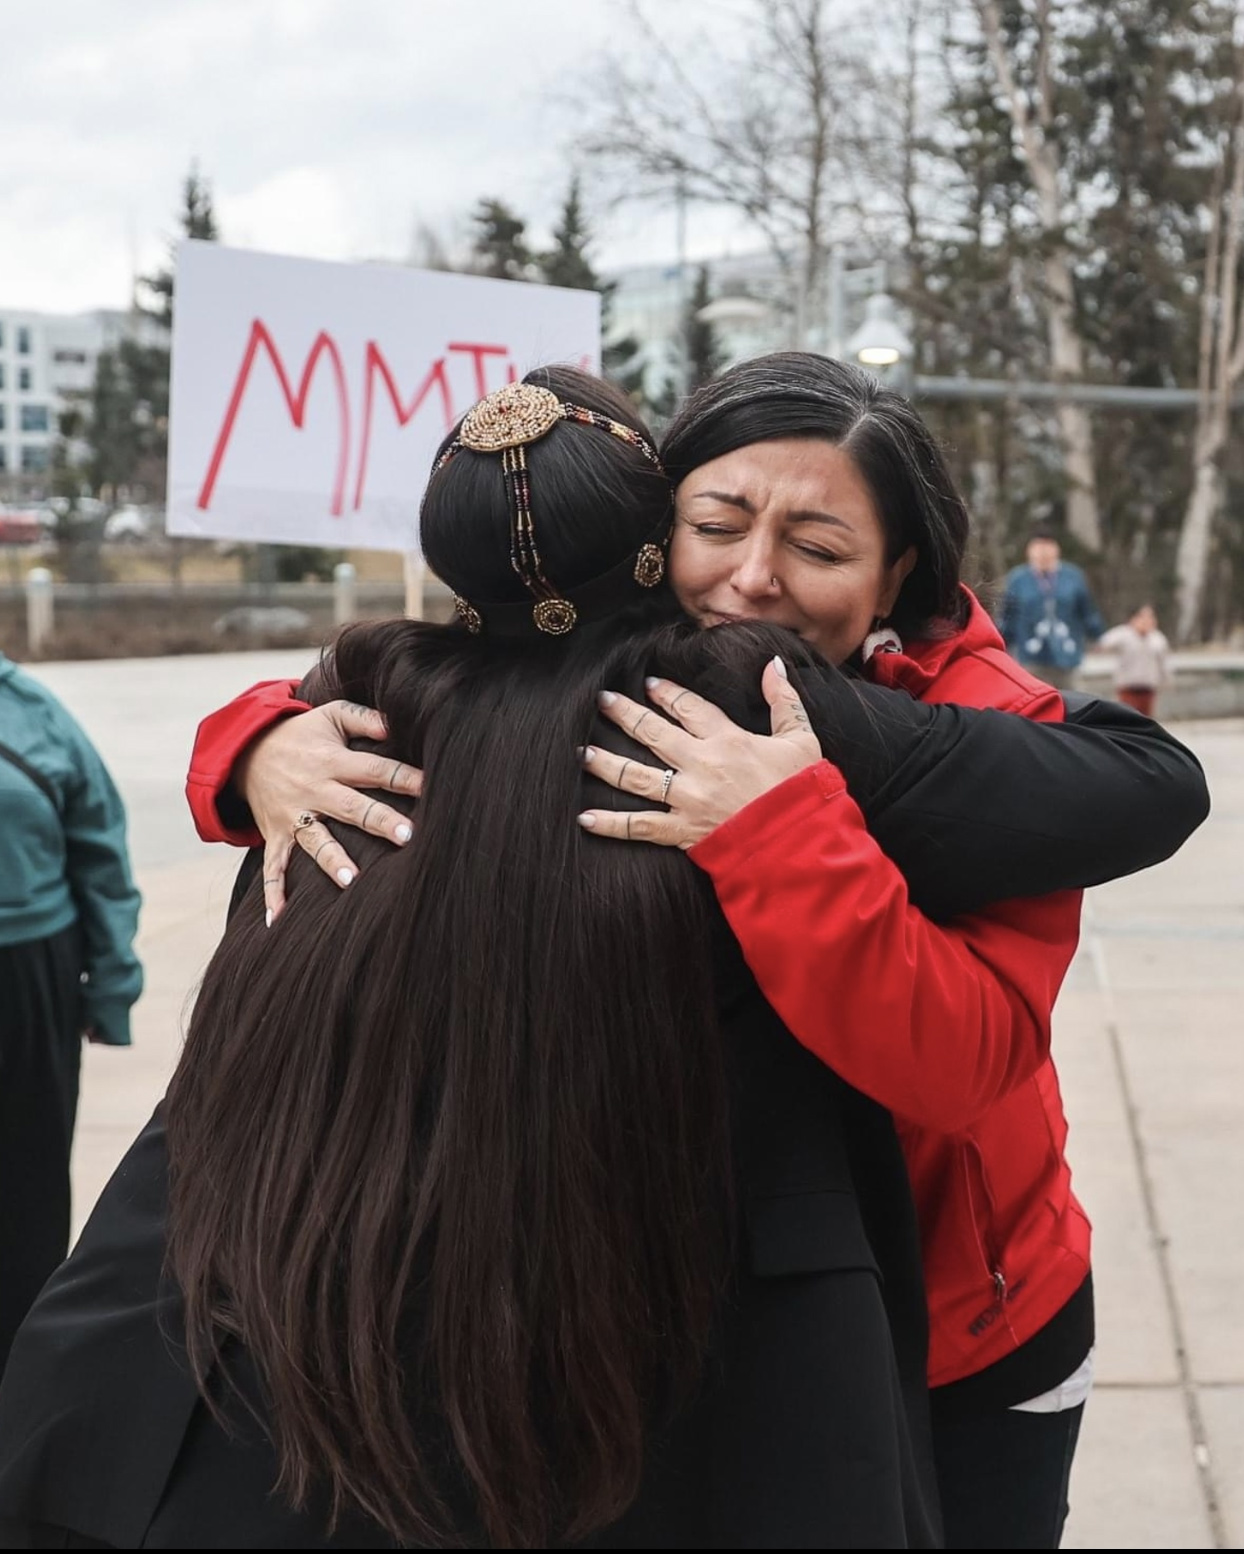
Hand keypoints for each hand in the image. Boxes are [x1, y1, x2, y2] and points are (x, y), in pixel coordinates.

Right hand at [236, 700, 422, 921]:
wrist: (245, 750)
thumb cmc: (302, 734)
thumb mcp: (330, 715)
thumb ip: (365, 719)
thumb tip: (398, 723)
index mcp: (333, 760)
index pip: (374, 769)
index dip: (403, 778)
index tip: (430, 787)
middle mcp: (314, 789)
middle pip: (352, 807)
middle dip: (378, 821)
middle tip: (406, 835)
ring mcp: (293, 815)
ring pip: (315, 840)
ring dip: (331, 860)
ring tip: (349, 880)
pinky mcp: (276, 835)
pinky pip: (272, 868)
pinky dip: (273, 893)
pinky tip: (276, 919)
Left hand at [577, 656, 820, 849]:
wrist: (797, 842)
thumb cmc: (802, 791)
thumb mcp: (801, 739)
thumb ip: (784, 701)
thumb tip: (772, 665)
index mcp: (728, 740)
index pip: (689, 708)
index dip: (666, 693)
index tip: (649, 683)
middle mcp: (701, 765)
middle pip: (653, 733)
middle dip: (625, 714)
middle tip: (603, 701)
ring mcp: (687, 798)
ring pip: (636, 776)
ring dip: (606, 763)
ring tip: (582, 752)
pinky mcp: (682, 831)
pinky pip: (639, 826)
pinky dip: (610, 824)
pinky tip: (585, 818)